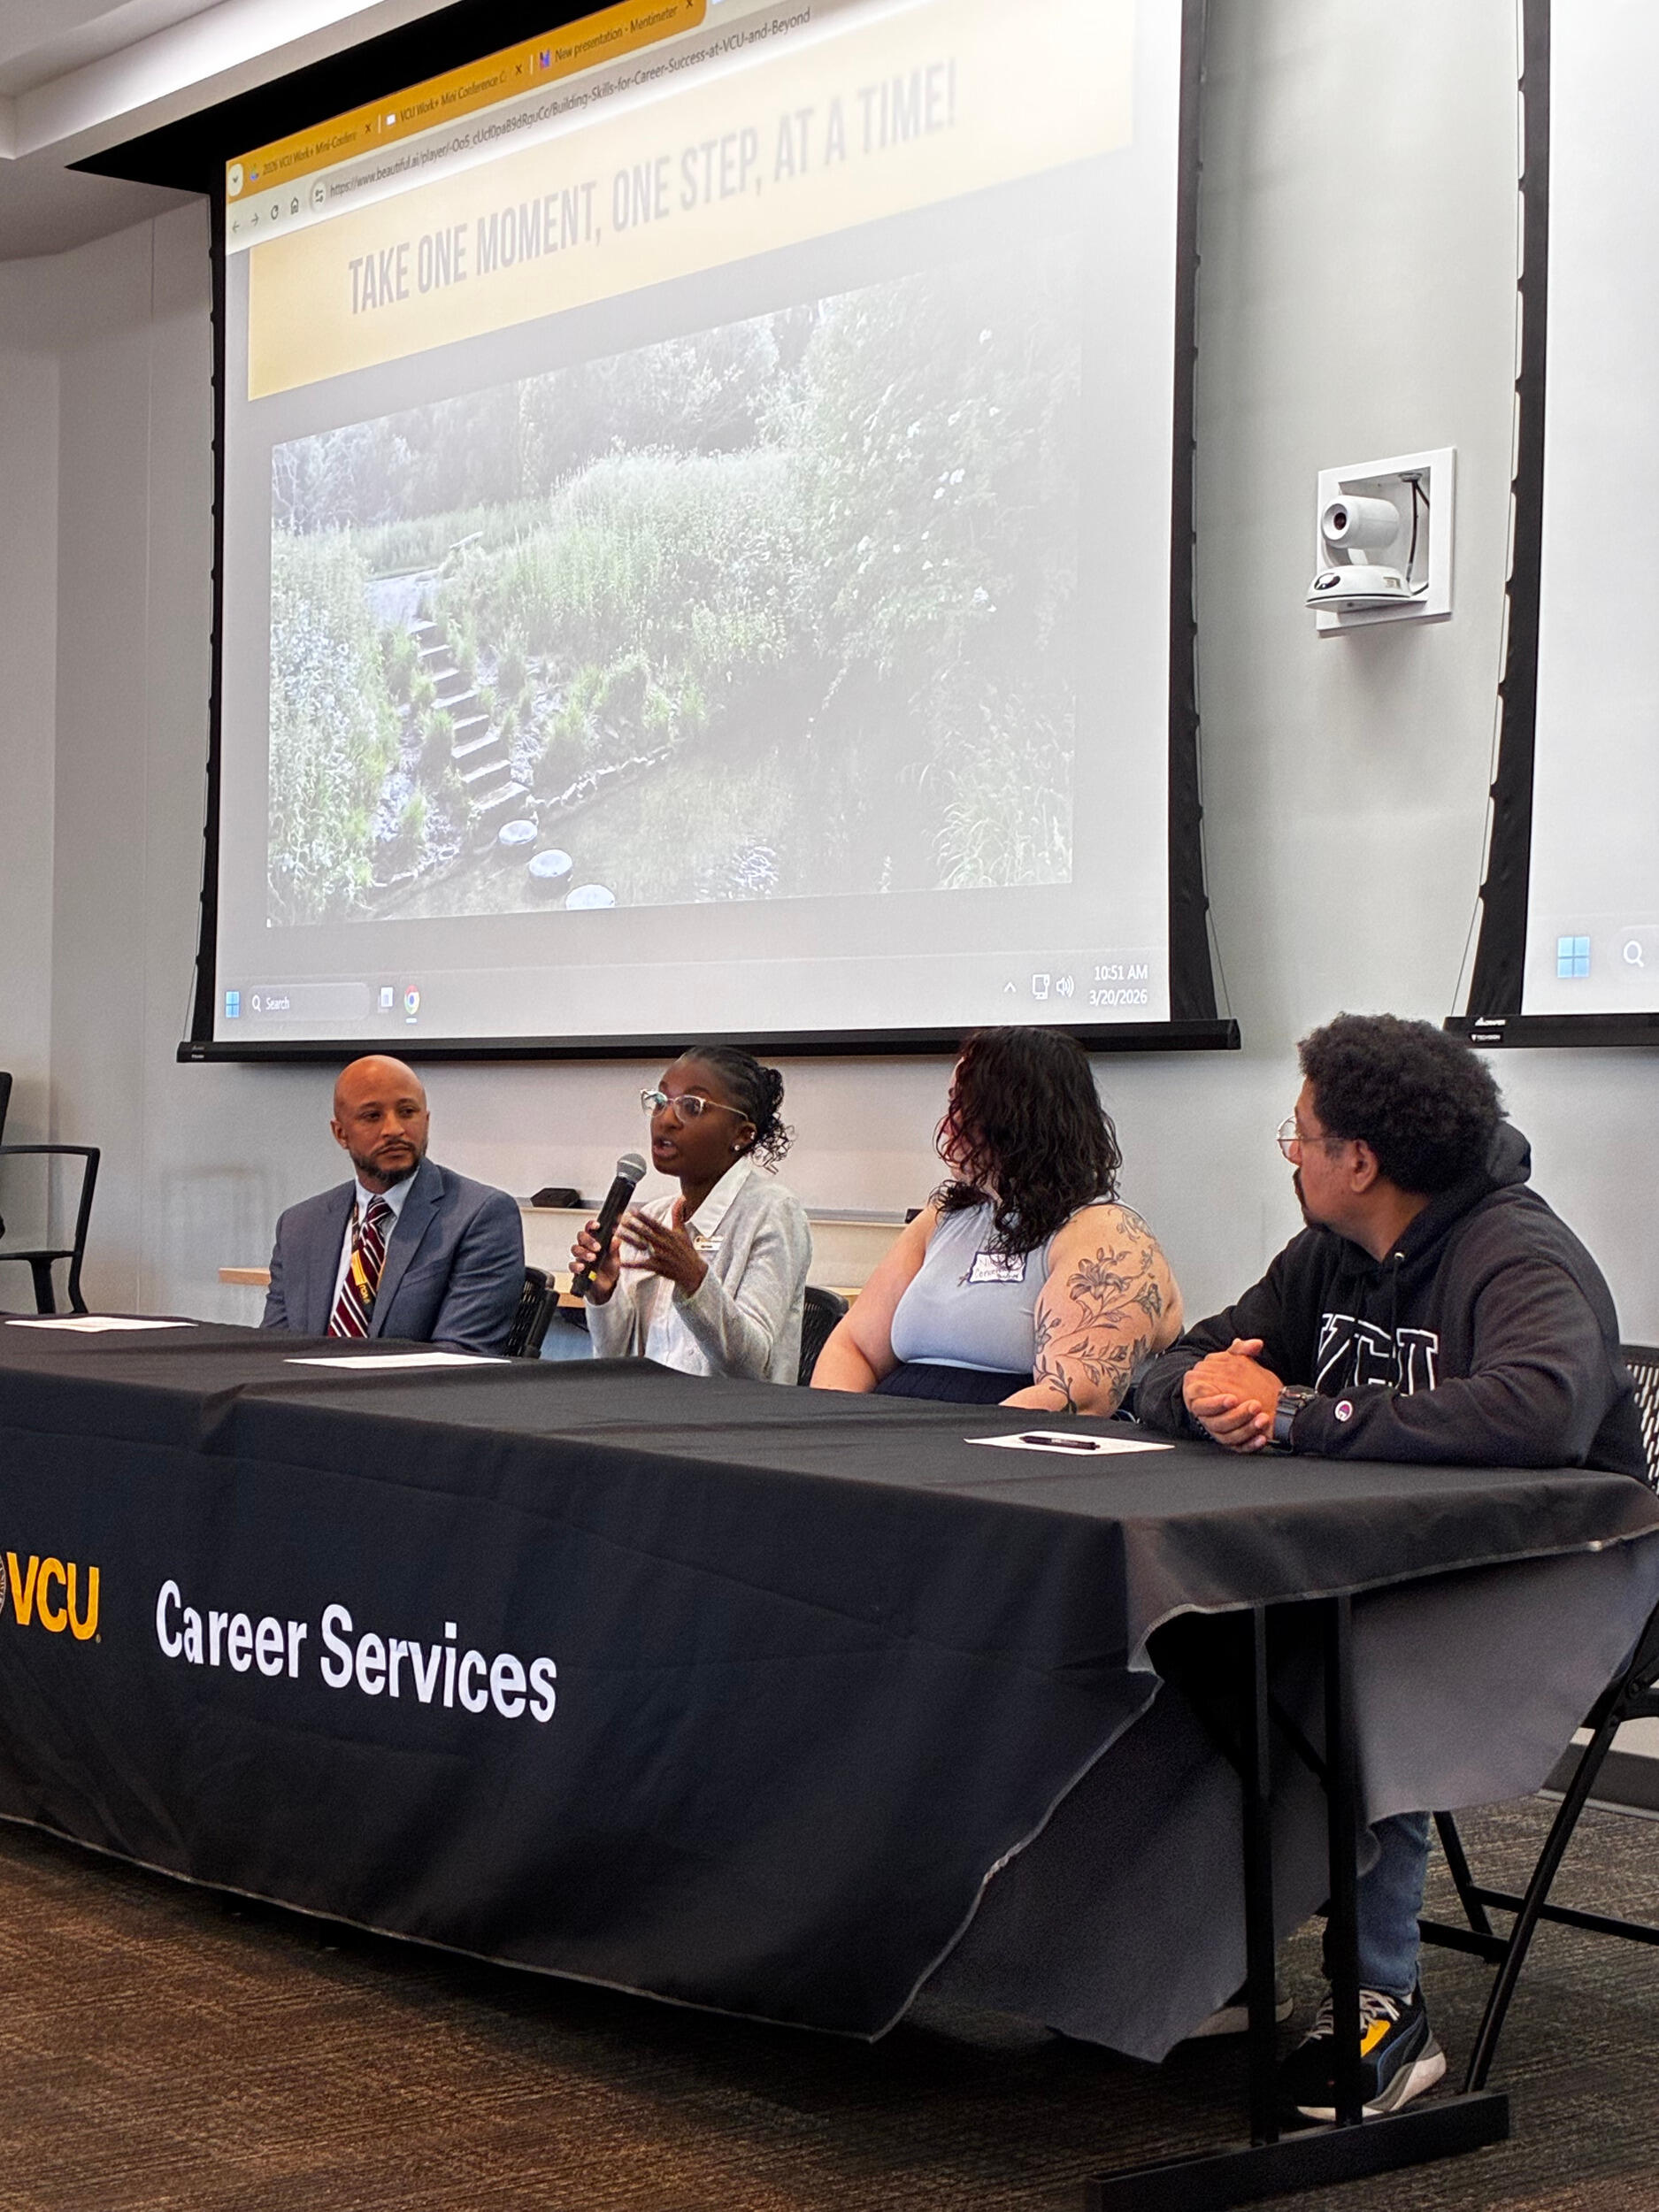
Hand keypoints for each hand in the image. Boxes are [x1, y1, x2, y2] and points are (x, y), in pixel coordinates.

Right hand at [569, 1217, 619, 1302]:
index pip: (590, 1229)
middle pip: (581, 1237)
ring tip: (592, 1258)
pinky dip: (576, 1265)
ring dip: (583, 1252)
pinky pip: (571, 1265)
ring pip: (575, 1249)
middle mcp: (586, 1247)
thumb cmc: (610, 1269)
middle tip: (597, 1247)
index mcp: (595, 1241)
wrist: (607, 1287)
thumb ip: (614, 1249)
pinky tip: (583, 1267)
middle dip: (588, 1240)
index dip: (591, 1225)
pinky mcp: (577, 1269)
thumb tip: (615, 1239)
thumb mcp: (615, 1259)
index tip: (597, 1226)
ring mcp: (581, 1258)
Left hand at [618, 1199, 707, 1294]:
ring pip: (642, 1246)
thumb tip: (681, 1199)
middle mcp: (664, 1244)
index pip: (654, 1224)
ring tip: (617, 1234)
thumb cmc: (687, 1252)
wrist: (694, 1272)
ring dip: (629, 1240)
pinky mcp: (658, 1267)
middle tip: (620, 1219)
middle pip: (645, 1232)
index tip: (633, 1211)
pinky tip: (621, 1262)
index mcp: (669, 1235)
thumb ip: (678, 1215)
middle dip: (632, 1225)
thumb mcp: (683, 1232)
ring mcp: (661, 1256)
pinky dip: (632, 1265)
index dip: (643, 1217)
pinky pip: (643, 1265)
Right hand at [1182, 1337, 1282, 1452]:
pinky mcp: (1227, 1440)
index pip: (1200, 1403)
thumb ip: (1241, 1351)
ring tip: (1262, 1419)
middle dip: (1236, 1416)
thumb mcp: (1232, 1361)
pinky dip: (1249, 1444)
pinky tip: (1261, 1438)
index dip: (1216, 1403)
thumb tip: (1255, 1344)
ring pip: (1226, 1436)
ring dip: (1246, 1429)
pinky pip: (1236, 1447)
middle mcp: (1204, 1413)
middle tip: (1254, 1405)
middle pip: (1215, 1422)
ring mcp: (1214, 1428)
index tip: (1233, 1399)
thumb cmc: (1228, 1378)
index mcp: (1197, 1392)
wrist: (1234, 1394)